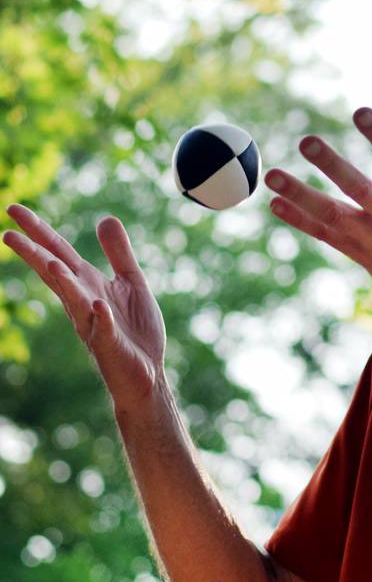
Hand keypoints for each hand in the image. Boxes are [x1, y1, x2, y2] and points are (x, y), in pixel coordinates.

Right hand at [2, 205, 166, 414]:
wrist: (147, 371)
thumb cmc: (135, 329)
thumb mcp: (131, 281)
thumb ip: (118, 252)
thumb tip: (105, 217)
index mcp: (87, 284)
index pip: (57, 252)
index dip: (37, 231)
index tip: (12, 209)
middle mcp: (82, 301)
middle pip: (55, 272)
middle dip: (33, 254)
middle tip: (7, 233)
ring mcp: (93, 323)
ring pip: (74, 300)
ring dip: (63, 283)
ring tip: (52, 265)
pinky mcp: (110, 344)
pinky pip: (103, 329)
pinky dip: (100, 316)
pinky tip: (97, 304)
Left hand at [264, 108, 371, 316]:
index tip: (361, 112)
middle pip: (359, 190)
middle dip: (332, 166)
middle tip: (307, 141)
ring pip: (333, 216)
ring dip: (301, 195)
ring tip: (272, 175)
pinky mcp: (362, 255)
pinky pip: (326, 236)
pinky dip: (301, 220)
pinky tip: (276, 203)